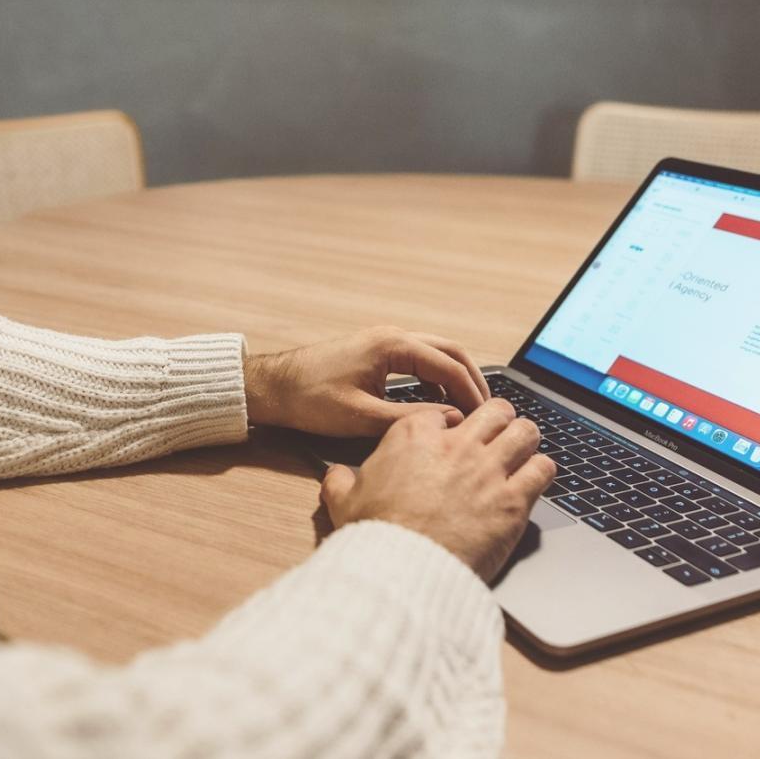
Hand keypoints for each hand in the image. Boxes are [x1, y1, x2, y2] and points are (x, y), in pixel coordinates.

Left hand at [245, 326, 491, 437]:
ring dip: (453, 379)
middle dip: (471, 380)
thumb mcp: (362, 416)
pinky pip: (417, 361)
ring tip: (466, 410)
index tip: (485, 417)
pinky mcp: (376, 353)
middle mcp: (392, 336)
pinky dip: (434, 380)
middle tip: (487, 410)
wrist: (272, 388)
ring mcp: (384, 342)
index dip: (471, 392)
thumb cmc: (310, 399)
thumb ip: (409, 419)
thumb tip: (449, 422)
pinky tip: (435, 405)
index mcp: (392, 345)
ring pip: (434, 354)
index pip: (449, 365)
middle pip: (449, 351)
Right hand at [319, 399, 554, 581]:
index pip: (445, 412)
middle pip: (494, 410)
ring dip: (525, 440)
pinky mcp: (513, 500)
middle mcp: (457, 445)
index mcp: (414, 436)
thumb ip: (340, 481)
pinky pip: (543, 468)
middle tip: (496, 437)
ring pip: (525, 430)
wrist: (401, 572)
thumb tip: (336, 475)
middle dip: (498, 421)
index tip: (452, 441)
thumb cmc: (373, 536)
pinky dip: (541, 471)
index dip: (451, 426)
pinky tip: (534, 480)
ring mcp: (489, 470)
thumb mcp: (343, 502)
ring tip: (521, 453)